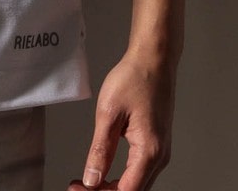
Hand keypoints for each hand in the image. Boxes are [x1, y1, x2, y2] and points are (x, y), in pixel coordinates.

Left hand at [68, 50, 174, 190]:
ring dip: (111, 187)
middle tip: (78, 186)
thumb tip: (92, 179)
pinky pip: (139, 172)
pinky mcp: (156, 145)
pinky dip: (121, 177)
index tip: (78, 188)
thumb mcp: (109, 113)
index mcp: (149, 151)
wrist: (154, 59)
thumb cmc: (135, 78)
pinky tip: (104, 171)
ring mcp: (160, 152)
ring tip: (87, 180)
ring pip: (136, 184)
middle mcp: (159, 157)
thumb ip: (101, 149)